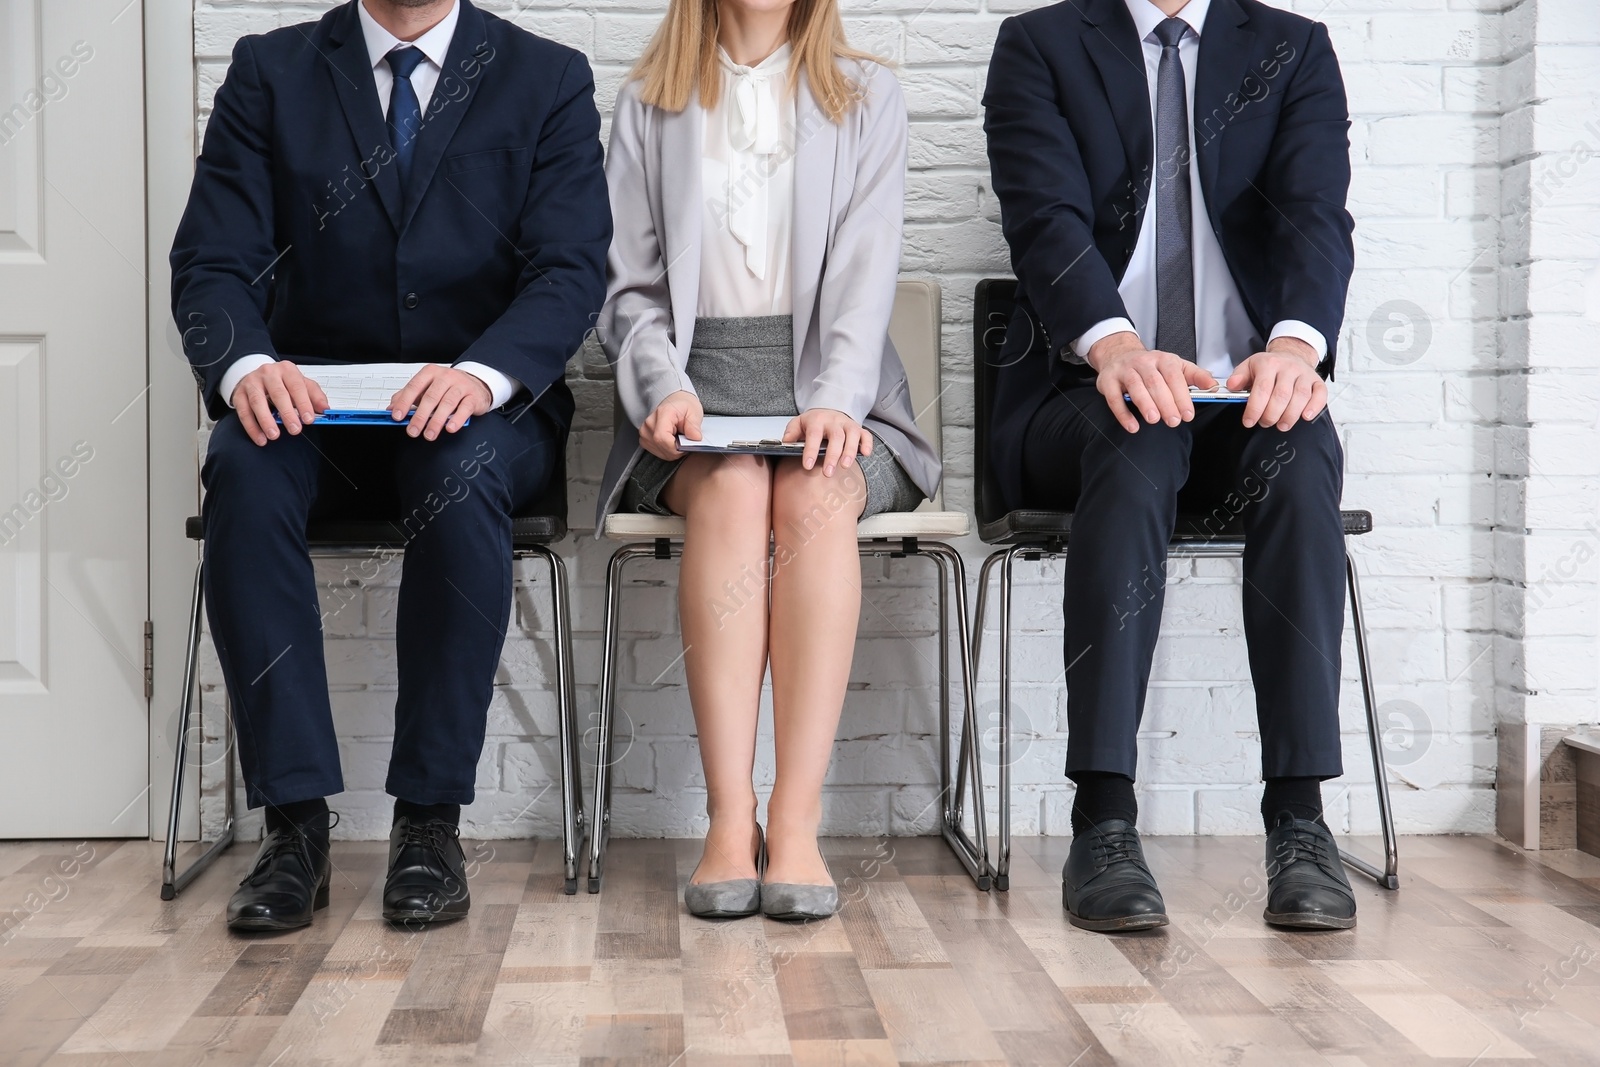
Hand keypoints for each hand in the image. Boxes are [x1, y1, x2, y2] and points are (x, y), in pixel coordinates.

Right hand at [231, 360, 328, 445]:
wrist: (257, 375)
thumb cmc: (282, 382)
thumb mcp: (301, 384)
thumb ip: (315, 396)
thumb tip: (325, 408)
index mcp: (287, 370)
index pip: (297, 386)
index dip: (304, 403)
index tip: (309, 419)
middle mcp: (268, 373)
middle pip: (278, 394)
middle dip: (287, 413)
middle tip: (295, 429)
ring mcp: (252, 383)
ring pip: (258, 402)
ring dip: (266, 420)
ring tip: (274, 435)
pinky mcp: (239, 394)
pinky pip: (244, 411)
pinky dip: (252, 426)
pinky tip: (260, 437)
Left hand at [390, 365, 493, 439]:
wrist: (475, 383)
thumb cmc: (448, 386)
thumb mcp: (426, 387)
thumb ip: (407, 396)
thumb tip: (391, 408)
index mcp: (430, 373)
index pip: (414, 387)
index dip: (404, 402)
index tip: (397, 416)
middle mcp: (446, 377)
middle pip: (430, 397)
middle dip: (420, 416)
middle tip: (413, 430)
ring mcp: (461, 386)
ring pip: (447, 403)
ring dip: (436, 421)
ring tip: (429, 434)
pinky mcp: (473, 396)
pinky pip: (465, 408)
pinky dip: (456, 419)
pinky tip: (450, 428)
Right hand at [640, 390, 703, 459]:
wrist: (675, 402)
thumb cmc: (683, 407)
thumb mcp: (694, 412)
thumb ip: (694, 426)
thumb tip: (695, 438)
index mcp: (663, 413)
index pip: (662, 438)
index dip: (676, 447)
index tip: (686, 444)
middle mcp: (650, 423)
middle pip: (662, 447)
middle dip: (677, 449)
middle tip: (685, 440)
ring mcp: (645, 432)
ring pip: (661, 452)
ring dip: (673, 450)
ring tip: (678, 438)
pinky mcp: (644, 439)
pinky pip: (658, 452)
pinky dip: (667, 451)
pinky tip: (671, 441)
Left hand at [782, 407, 871, 475]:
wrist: (829, 410)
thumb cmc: (813, 422)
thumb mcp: (798, 424)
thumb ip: (791, 433)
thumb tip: (785, 444)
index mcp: (817, 420)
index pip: (814, 435)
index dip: (811, 450)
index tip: (807, 465)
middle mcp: (834, 421)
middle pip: (836, 437)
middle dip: (832, 455)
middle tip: (827, 473)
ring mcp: (848, 424)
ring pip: (852, 435)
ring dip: (850, 451)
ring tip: (845, 466)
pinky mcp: (859, 429)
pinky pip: (866, 435)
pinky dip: (867, 444)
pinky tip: (865, 454)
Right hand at [1087, 331, 1217, 432]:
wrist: (1118, 354)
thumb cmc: (1151, 366)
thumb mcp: (1176, 366)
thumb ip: (1195, 376)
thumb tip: (1213, 386)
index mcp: (1163, 359)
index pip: (1174, 376)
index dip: (1181, 396)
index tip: (1188, 414)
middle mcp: (1143, 362)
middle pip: (1155, 382)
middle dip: (1165, 402)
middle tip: (1173, 420)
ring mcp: (1124, 370)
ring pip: (1135, 386)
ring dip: (1145, 403)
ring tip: (1154, 419)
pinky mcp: (1107, 381)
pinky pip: (1114, 397)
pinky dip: (1123, 413)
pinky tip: (1132, 425)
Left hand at [1226, 338, 1325, 429]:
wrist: (1291, 354)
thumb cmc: (1268, 366)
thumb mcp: (1249, 366)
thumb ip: (1238, 377)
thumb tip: (1232, 386)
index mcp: (1269, 363)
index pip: (1262, 388)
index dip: (1255, 408)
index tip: (1249, 422)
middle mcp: (1288, 367)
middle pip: (1281, 396)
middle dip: (1271, 415)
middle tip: (1265, 423)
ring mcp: (1305, 374)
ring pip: (1300, 397)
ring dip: (1290, 416)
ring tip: (1281, 425)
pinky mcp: (1318, 381)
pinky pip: (1320, 394)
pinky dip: (1314, 407)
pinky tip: (1305, 417)